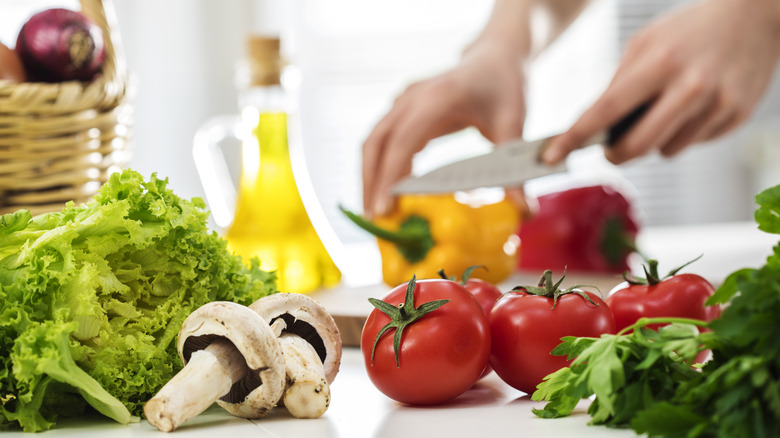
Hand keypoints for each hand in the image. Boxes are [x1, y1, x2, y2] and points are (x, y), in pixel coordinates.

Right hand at [361, 39, 527, 216]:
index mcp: (437, 98)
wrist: (495, 56)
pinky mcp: (402, 110)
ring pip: (373, 142)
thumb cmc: (505, 86)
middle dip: (370, 183)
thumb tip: (525, 212)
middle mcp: (412, 98)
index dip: (389, 177)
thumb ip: (515, 170)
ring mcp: (403, 102)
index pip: (402, 142)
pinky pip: (382, 141)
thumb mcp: (514, 126)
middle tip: (374, 221)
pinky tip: (389, 192)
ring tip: (377, 212)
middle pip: (376, 144)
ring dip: (370, 177)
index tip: (384, 210)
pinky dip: (380, 167)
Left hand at [543, 0, 779, 164]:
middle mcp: (690, 87)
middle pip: (636, 146)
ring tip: (665, 109)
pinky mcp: (735, 117)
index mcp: (659, 64)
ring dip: (654, 141)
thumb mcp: (645, 44)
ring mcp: (717, 105)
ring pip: (664, 151)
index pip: (605, 111)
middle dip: (614, 155)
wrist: (755, 16)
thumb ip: (618, 85)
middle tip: (608, 149)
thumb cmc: (688, 31)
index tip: (550, 156)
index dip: (573, 138)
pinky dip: (682, 134)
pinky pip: (691, 144)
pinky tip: (693, 107)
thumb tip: (590, 126)